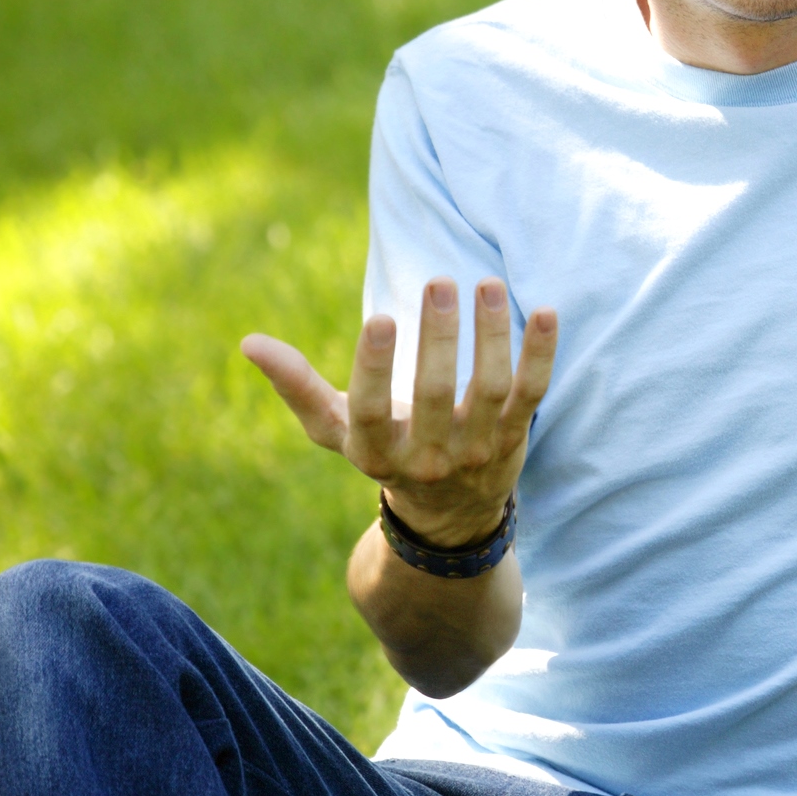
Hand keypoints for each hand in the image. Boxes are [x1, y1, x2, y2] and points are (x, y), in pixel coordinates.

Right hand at [241, 277, 557, 547]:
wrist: (449, 513)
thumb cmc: (382, 450)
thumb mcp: (335, 429)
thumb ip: (297, 386)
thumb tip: (249, 342)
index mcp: (375, 451)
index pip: (371, 411)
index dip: (375, 368)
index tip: (381, 319)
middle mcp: (428, 455)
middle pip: (437, 395)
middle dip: (440, 338)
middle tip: (438, 282)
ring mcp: (476, 448)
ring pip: (491, 389)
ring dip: (491, 335)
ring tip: (486, 284)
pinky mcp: (514, 436)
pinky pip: (532, 392)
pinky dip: (541, 354)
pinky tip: (547, 312)